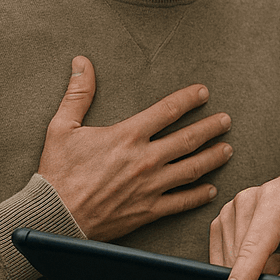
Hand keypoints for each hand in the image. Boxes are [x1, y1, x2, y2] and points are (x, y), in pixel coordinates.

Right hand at [37, 56, 232, 239]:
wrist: (52, 218)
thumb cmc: (57, 173)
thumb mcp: (61, 128)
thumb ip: (78, 94)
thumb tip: (82, 62)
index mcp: (127, 136)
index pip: (168, 110)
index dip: (189, 99)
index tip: (204, 93)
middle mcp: (145, 160)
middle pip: (188, 139)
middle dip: (211, 127)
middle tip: (226, 120)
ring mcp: (150, 187)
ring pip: (192, 169)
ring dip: (213, 158)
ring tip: (228, 149)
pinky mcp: (149, 210)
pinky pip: (182, 202)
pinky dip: (199, 196)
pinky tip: (211, 189)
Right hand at [210, 165, 279, 279]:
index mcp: (276, 201)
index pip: (255, 244)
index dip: (243, 272)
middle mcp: (247, 200)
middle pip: (241, 257)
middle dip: (263, 273)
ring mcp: (232, 208)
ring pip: (230, 260)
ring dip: (254, 269)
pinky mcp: (224, 219)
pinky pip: (224, 255)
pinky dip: (242, 264)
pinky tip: (264, 253)